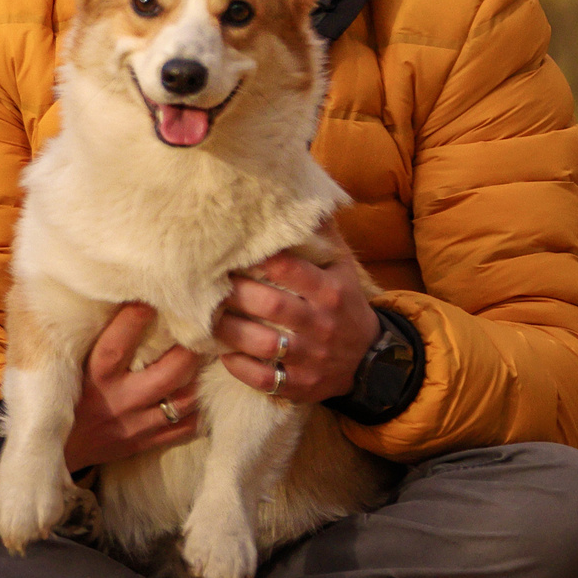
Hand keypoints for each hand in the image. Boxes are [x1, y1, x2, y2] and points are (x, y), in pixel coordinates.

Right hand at [62, 302, 206, 469]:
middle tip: (205, 329)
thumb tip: (111, 296)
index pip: (116, 345)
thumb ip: (92, 336)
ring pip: (184, 401)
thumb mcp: (71, 365)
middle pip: (168, 374)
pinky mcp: (147, 443)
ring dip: (202, 379)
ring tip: (213, 357)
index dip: (135, 321)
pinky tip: (206, 390)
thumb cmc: (67, 394)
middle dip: (190, 350)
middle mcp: (119, 401)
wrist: (61, 449)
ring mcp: (136, 425)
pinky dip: (200, 408)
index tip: (150, 299)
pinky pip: (186, 427)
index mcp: (94, 377)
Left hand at [212, 248, 377, 402]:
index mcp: (330, 291)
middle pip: (271, 305)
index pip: (291, 270)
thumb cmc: (345, 304)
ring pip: (262, 343)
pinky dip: (238, 367)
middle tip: (210, 282)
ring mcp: (310, 357)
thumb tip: (301, 193)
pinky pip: (263, 378)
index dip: (258, 259)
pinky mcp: (300, 384)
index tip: (232, 251)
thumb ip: (321, 235)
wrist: (371, 361)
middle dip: (236, 292)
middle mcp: (320, 324)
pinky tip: (223, 353)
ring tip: (206, 316)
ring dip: (229, 330)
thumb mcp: (342, 268)